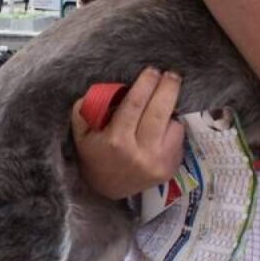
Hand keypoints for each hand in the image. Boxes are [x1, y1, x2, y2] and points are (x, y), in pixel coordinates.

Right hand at [72, 68, 184, 199]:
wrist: (107, 190)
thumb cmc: (94, 154)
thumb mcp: (81, 132)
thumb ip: (86, 108)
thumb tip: (105, 88)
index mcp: (116, 141)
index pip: (135, 104)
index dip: (146, 84)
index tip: (152, 70)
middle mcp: (139, 153)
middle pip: (160, 112)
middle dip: (168, 88)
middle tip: (171, 74)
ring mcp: (157, 163)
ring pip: (174, 125)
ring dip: (170, 111)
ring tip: (161, 106)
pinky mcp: (169, 169)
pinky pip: (178, 139)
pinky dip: (172, 129)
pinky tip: (161, 128)